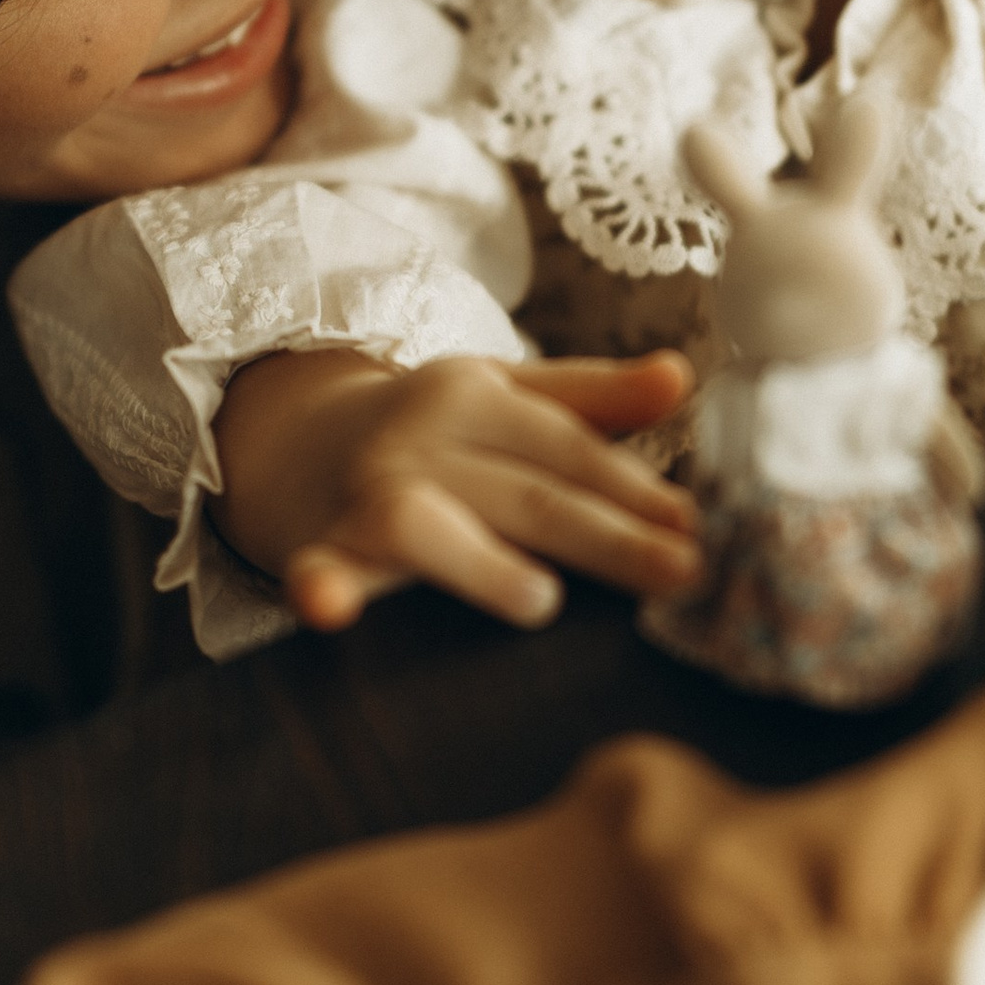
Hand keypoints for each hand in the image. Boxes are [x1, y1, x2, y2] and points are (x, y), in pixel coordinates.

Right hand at [213, 347, 700, 630]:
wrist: (286, 435)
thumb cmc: (425, 428)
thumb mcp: (503, 394)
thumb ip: (593, 397)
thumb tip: (681, 376)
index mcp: (474, 394)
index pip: (566, 447)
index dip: (633, 488)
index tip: (698, 525)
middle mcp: (422, 440)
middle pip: (524, 493)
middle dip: (606, 535)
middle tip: (682, 571)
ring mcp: (367, 493)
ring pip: (425, 525)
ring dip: (479, 562)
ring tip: (540, 600)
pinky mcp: (319, 545)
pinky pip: (319, 566)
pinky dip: (322, 586)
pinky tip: (327, 608)